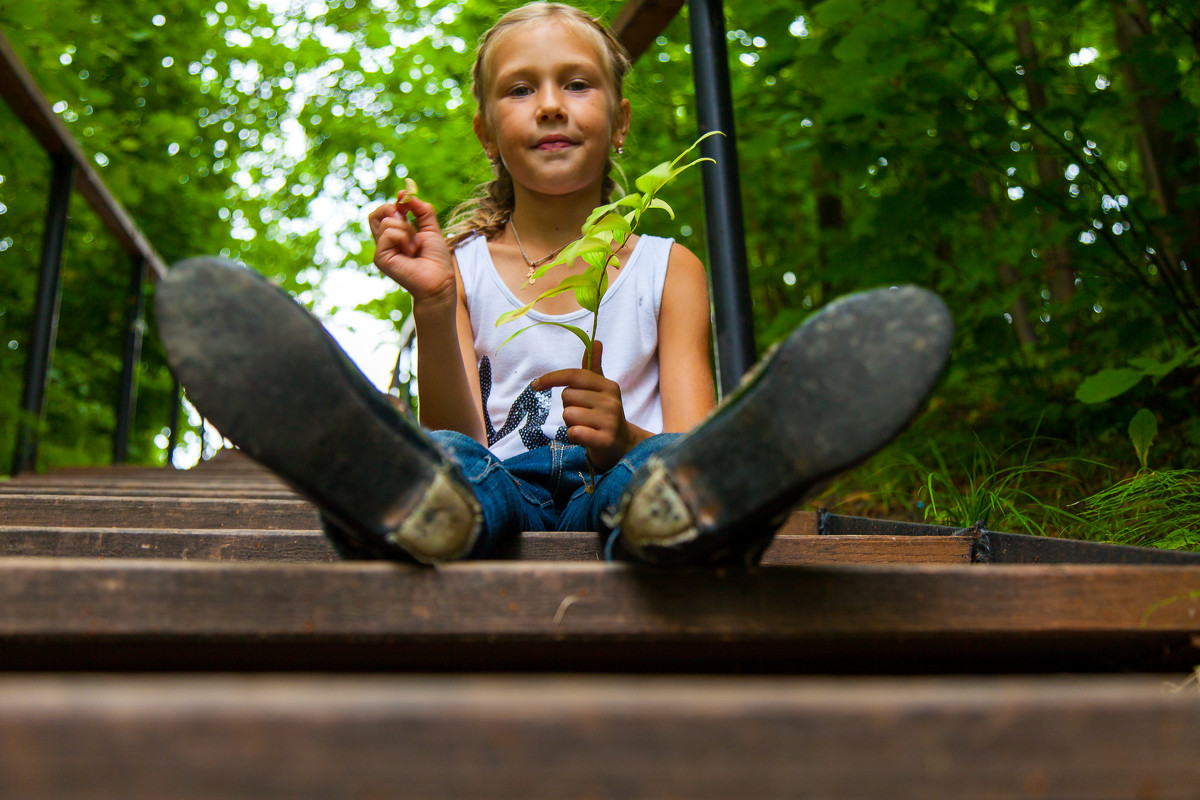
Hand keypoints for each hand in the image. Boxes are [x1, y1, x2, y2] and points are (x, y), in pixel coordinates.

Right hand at [367, 190, 454, 308]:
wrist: (440, 281)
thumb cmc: (436, 259)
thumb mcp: (431, 228)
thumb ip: (421, 210)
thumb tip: (404, 193)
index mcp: (394, 235)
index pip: (384, 211)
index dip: (396, 203)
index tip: (407, 203)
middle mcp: (385, 242)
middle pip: (376, 213)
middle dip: (395, 210)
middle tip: (409, 222)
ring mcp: (381, 250)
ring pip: (387, 221)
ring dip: (407, 230)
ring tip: (415, 247)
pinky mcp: (380, 258)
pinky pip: (389, 233)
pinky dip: (404, 238)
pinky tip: (411, 252)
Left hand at [533, 342, 642, 471]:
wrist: (623, 445)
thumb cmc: (605, 415)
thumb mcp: (601, 391)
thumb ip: (593, 368)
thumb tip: (595, 341)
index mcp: (608, 385)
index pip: (574, 375)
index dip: (552, 378)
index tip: (535, 385)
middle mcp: (610, 401)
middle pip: (567, 396)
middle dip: (568, 407)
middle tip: (582, 415)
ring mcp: (609, 421)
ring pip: (568, 414)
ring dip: (570, 423)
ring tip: (584, 426)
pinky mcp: (605, 440)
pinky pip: (574, 432)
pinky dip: (573, 436)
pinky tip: (584, 437)